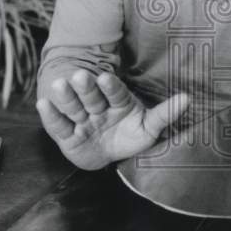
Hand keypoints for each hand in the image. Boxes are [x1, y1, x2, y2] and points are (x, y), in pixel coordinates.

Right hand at [37, 70, 189, 170]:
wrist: (108, 155)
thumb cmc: (130, 137)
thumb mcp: (149, 128)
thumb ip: (165, 114)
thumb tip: (187, 99)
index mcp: (117, 101)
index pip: (115, 92)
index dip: (111, 86)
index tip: (107, 77)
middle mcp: (97, 106)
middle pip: (91, 95)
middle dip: (86, 87)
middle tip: (81, 75)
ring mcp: (80, 119)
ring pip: (73, 106)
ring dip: (66, 96)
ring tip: (59, 85)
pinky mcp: (66, 136)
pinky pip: (58, 125)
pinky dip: (51, 115)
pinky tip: (42, 103)